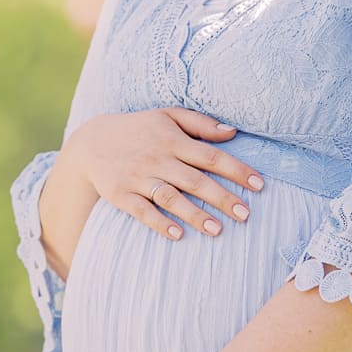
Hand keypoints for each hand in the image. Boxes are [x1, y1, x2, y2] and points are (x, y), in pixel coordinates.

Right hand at [71, 108, 264, 241]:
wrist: (91, 141)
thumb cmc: (139, 129)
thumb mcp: (167, 116)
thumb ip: (201, 123)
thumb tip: (233, 132)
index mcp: (174, 139)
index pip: (211, 156)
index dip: (237, 170)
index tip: (259, 185)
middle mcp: (159, 159)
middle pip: (196, 180)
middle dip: (222, 198)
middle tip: (246, 215)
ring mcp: (139, 178)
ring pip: (171, 198)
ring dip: (195, 214)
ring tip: (218, 231)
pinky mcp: (121, 195)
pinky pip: (142, 211)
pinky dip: (159, 223)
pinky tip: (178, 235)